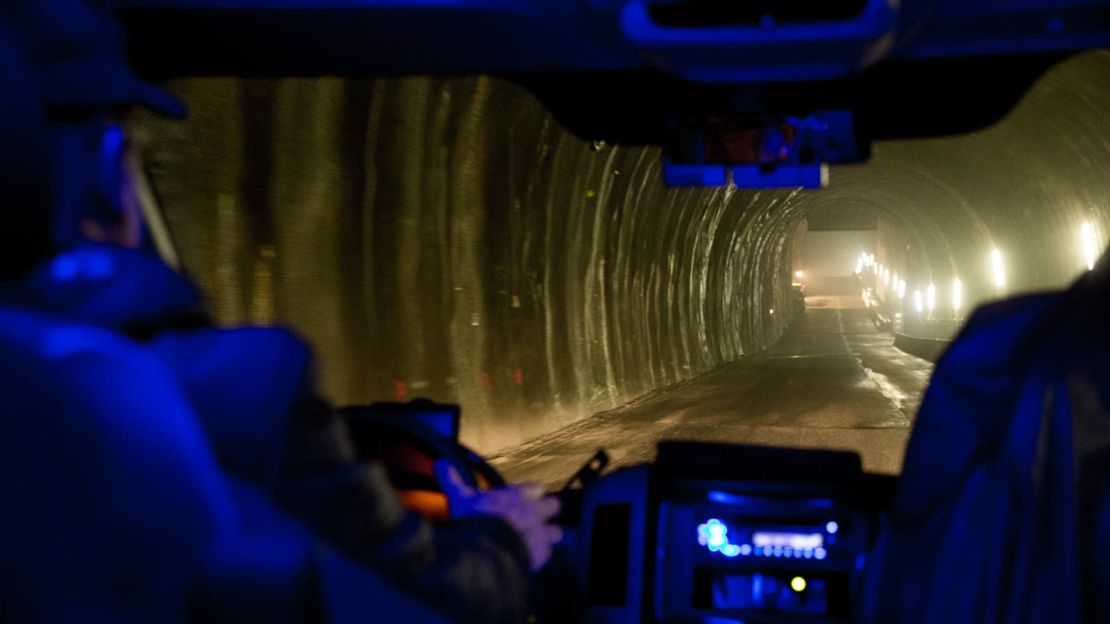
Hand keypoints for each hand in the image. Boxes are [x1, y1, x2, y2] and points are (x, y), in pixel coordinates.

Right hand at [436, 460, 562, 570]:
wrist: (486, 551)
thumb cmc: (474, 521)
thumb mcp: (461, 499)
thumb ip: (454, 481)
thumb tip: (440, 463)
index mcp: (518, 495)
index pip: (536, 488)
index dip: (532, 494)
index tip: (524, 499)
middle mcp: (533, 511)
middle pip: (553, 505)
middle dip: (546, 512)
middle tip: (534, 519)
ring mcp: (540, 532)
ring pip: (557, 531)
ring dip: (549, 535)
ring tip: (537, 540)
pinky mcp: (542, 554)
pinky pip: (549, 553)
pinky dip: (541, 556)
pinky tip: (531, 558)